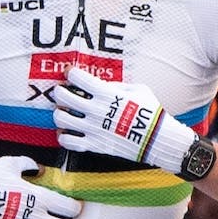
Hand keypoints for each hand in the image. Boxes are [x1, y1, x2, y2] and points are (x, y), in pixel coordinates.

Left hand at [49, 67, 196, 173]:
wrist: (158, 140)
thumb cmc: (151, 112)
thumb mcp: (139, 90)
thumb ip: (117, 85)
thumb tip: (102, 84)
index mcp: (106, 93)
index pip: (78, 77)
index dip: (70, 73)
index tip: (70, 73)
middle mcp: (96, 110)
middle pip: (62, 96)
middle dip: (59, 92)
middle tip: (64, 93)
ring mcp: (93, 129)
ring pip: (61, 119)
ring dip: (60, 114)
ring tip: (66, 114)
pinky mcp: (94, 145)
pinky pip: (68, 142)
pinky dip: (64, 137)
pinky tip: (69, 133)